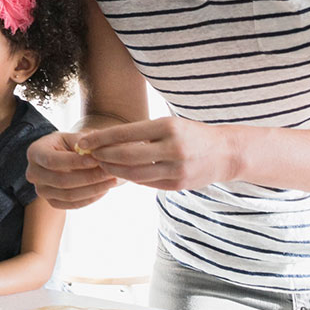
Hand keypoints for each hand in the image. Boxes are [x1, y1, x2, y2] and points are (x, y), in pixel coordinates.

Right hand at [26, 131, 122, 208]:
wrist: (63, 156)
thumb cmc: (68, 144)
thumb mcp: (72, 137)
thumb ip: (81, 140)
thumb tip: (93, 148)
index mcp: (34, 152)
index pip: (52, 161)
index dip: (76, 162)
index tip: (97, 159)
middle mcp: (33, 173)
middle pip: (61, 181)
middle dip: (89, 176)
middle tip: (109, 170)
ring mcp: (41, 190)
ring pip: (68, 195)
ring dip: (93, 189)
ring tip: (111, 180)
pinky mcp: (52, 202)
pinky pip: (72, 205)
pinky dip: (90, 198)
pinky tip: (104, 189)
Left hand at [77, 118, 241, 191]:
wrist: (226, 153)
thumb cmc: (191, 134)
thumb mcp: (170, 124)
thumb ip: (142, 133)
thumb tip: (105, 140)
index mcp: (168, 126)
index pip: (125, 133)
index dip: (101, 138)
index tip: (84, 141)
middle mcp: (173, 147)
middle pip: (125, 155)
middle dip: (103, 156)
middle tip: (88, 155)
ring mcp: (176, 168)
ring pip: (133, 173)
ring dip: (113, 170)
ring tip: (100, 165)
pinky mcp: (178, 185)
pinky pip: (146, 183)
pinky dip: (130, 178)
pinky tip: (120, 173)